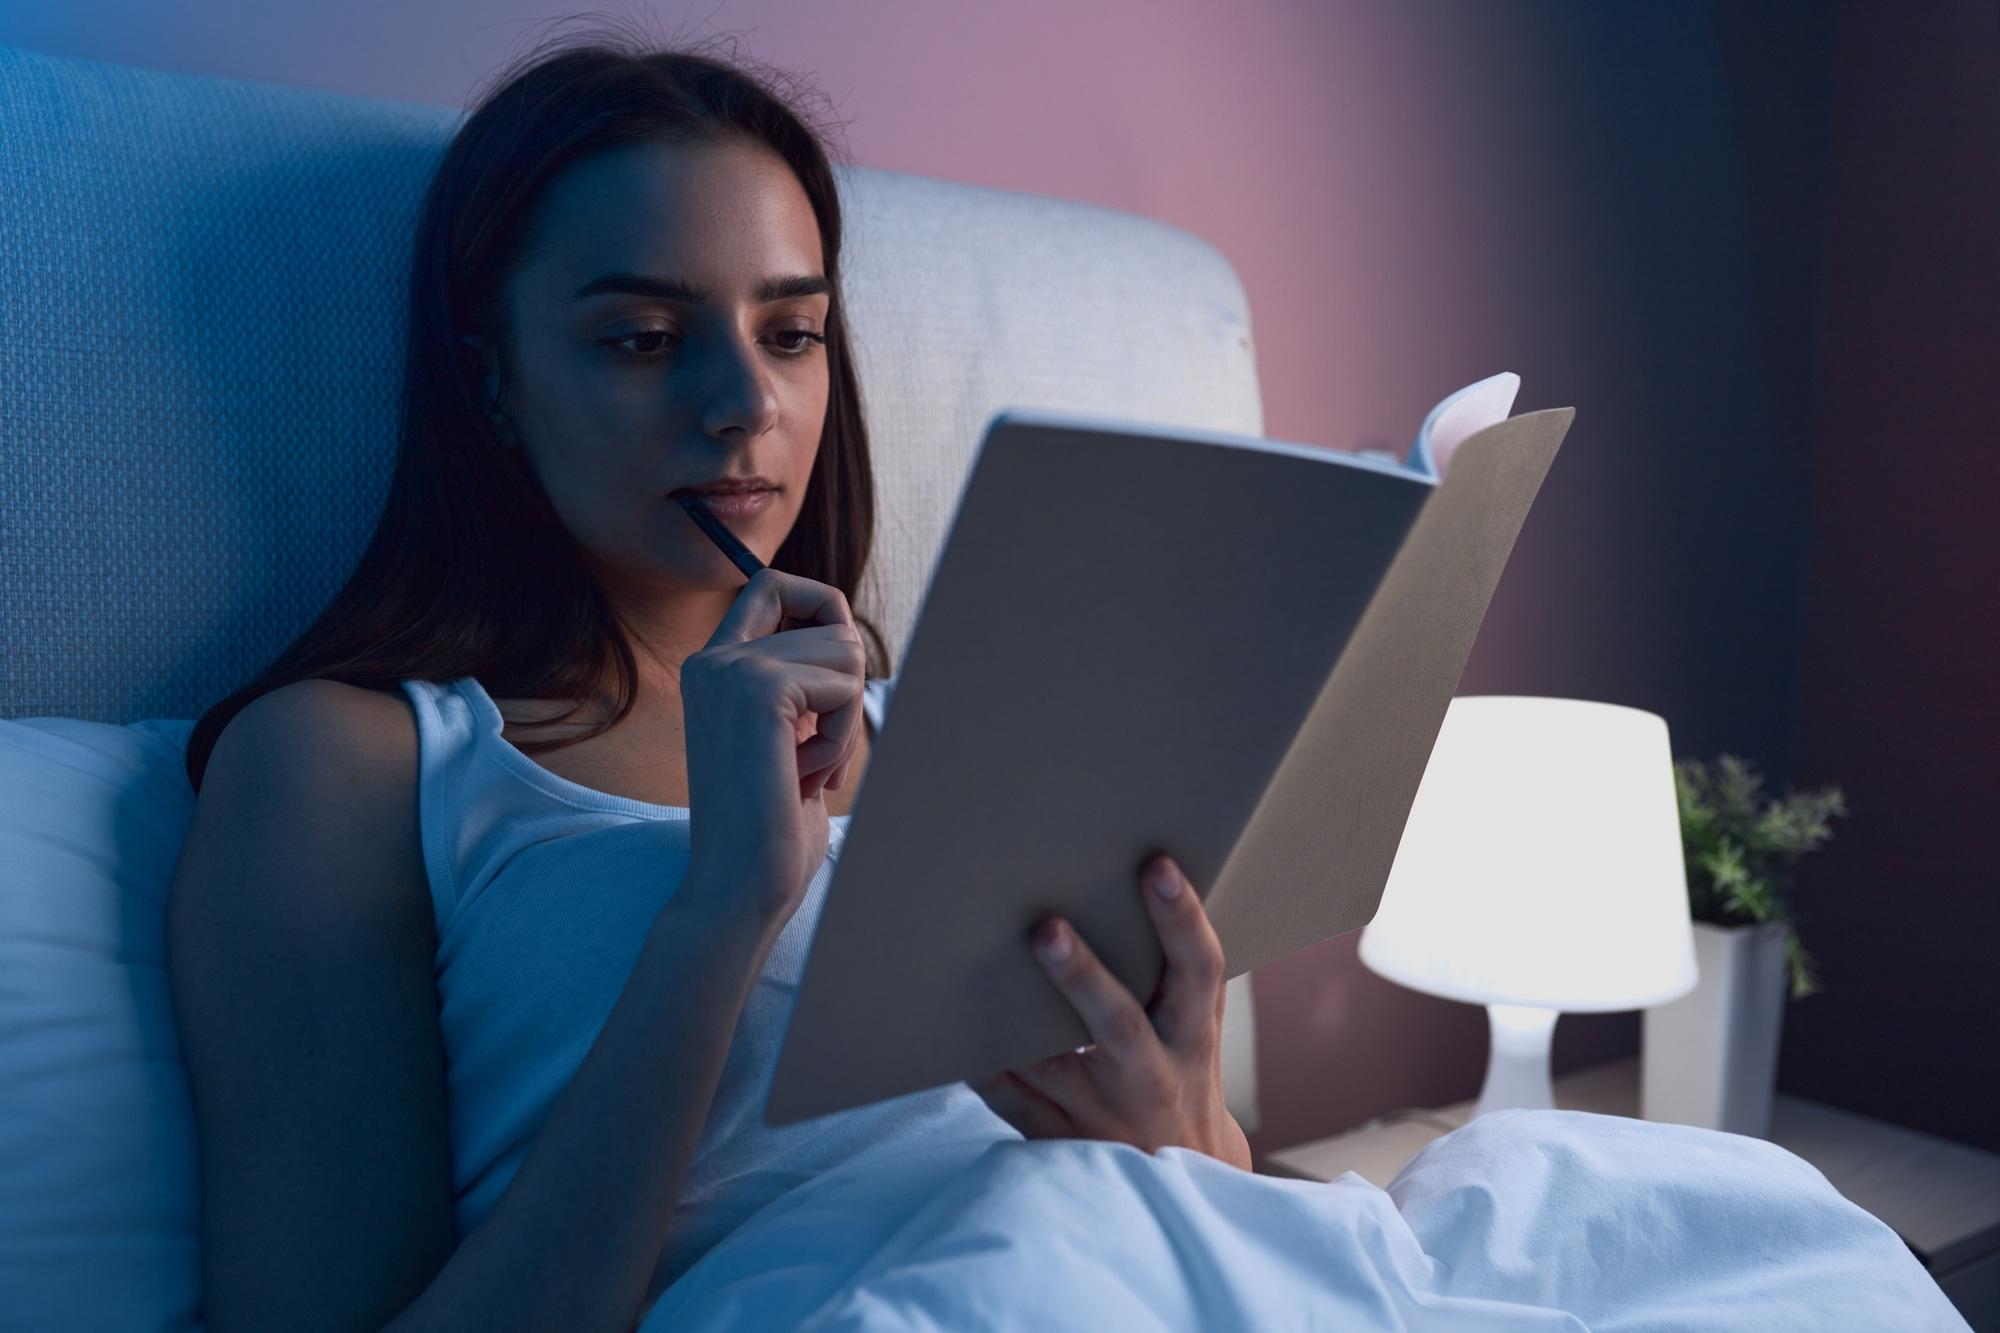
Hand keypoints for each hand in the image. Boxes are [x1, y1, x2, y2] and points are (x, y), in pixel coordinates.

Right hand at [680, 567, 866, 929]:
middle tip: (818, 756)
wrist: (736, 886)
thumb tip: (846, 637)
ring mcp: (732, 670)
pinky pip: (844, 687)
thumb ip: (799, 686)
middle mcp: (713, 659)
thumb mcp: (784, 739)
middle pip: (830, 622)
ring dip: (846, 722)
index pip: (771, 585)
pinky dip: (841, 740)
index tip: (835, 678)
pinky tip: (806, 778)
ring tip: (808, 771)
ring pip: (846, 653)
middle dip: (848, 693)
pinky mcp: (760, 689)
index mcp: (712, 668)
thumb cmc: (767, 829)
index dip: (823, 608)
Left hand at [968, 854, 1252, 1171]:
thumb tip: (1155, 875)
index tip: (1157, 866)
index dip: (1181, 918)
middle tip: (1047, 927)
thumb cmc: (1181, 1069)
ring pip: (1053, 1067)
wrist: (1177, 1172)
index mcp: (1191, 1033)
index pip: (1198, 970)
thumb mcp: (1197, 1024)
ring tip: (969, 970)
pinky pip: (1010, 1101)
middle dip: (1083, 977)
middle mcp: (1150, 1072)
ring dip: (1014, 1024)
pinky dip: (981, 1067)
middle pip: (1120, 1023)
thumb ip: (1181, 970)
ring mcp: (1100, 1111)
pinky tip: (948, 1034)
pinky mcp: (1056, 1138)